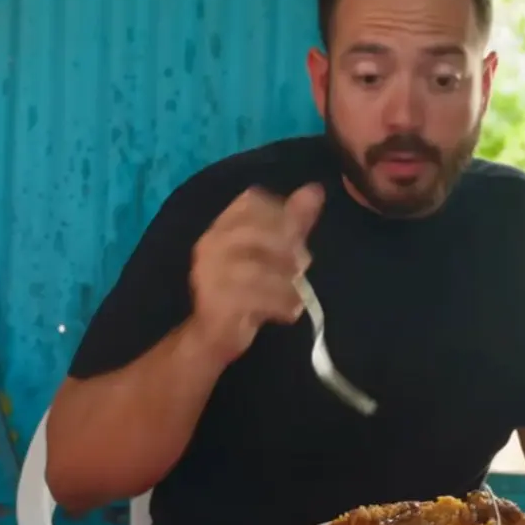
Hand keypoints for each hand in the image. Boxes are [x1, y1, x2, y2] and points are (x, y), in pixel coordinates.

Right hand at [188, 183, 323, 365]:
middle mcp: (210, 245)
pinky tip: (291, 312)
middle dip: (286, 247)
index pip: (251, 201)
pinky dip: (280, 305)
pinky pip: (253, 300)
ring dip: (285, 282)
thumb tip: (316, 189)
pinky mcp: (215, 304)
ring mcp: (209, 275)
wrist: (212, 336)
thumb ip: (293, 221)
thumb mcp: (272, 253)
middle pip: (254, 232)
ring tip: (298, 293)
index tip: (297, 236)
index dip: (281, 214)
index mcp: (223, 226)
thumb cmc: (246, 289)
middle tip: (303, 266)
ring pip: (255, 269)